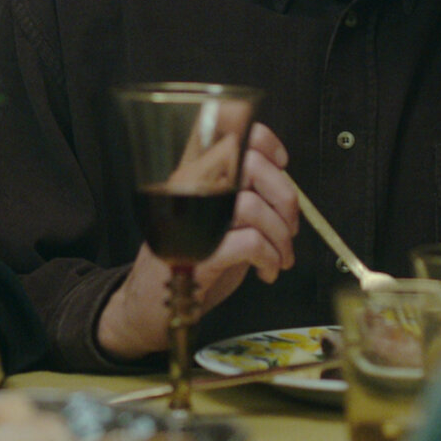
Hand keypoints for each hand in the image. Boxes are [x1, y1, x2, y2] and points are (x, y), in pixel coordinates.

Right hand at [96, 123, 299, 359]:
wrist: (150, 306)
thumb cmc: (187, 263)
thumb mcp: (212, 219)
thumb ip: (239, 194)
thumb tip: (282, 183)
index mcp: (191, 176)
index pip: (229, 135)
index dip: (264, 142)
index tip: (281, 164)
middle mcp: (187, 190)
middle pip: (249, 165)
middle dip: (284, 197)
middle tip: (289, 225)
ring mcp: (189, 220)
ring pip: (253, 206)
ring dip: (280, 237)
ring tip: (279, 256)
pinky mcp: (199, 254)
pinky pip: (251, 243)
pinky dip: (269, 258)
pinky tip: (265, 269)